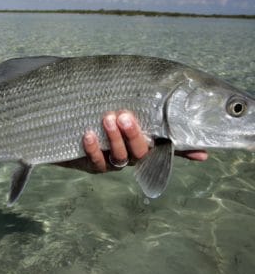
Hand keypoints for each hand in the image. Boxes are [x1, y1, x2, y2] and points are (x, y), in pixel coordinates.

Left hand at [62, 111, 207, 173]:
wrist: (71, 130)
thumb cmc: (103, 117)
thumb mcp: (122, 112)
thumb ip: (141, 110)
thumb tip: (168, 108)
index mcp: (142, 143)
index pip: (166, 148)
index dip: (183, 152)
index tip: (202, 153)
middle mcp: (132, 155)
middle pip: (140, 152)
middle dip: (134, 135)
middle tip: (125, 115)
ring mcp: (113, 162)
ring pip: (120, 157)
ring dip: (115, 139)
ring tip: (108, 119)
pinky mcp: (94, 165)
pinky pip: (97, 162)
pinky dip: (93, 149)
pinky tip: (89, 134)